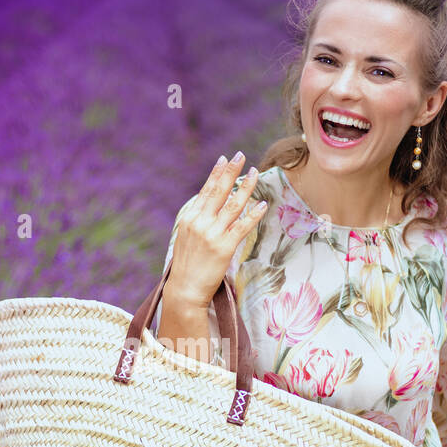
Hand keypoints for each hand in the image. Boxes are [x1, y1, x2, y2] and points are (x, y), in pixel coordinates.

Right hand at [165, 152, 268, 309]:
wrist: (184, 290)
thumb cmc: (186, 267)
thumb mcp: (186, 238)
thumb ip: (197, 221)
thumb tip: (209, 207)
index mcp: (190, 219)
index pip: (205, 191)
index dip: (216, 173)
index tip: (225, 159)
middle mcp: (200, 223)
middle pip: (219, 192)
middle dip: (231, 171)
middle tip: (241, 156)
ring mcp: (212, 234)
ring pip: (233, 206)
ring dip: (245, 187)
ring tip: (255, 173)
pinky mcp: (224, 248)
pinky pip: (242, 227)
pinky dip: (253, 214)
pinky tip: (262, 204)